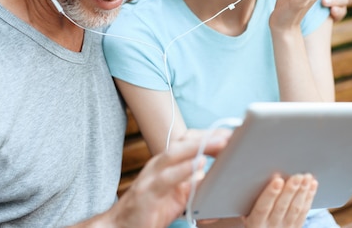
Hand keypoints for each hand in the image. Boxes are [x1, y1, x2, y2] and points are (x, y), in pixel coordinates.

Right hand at [97, 130, 230, 227]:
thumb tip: (214, 173)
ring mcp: (151, 177)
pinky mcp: (148, 194)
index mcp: (166, 163)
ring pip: (174, 154)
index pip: (188, 140)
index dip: (209, 135)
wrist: (121, 226)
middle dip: (207, 136)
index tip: (230, 133)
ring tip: (220, 143)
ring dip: (199, 146)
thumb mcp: (177, 193)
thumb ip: (193, 181)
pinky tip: (198, 165)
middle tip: (230, 135)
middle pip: (183, 142)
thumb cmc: (151, 209)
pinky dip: (183, 170)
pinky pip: (166, 178)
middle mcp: (158, 164)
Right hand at [242, 173, 317, 227]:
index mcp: (255, 223)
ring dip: (302, 192)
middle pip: (282, 207)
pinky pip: (304, 212)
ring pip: (295, 209)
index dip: (270, 194)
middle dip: (290, 190)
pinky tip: (311, 185)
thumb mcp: (247, 213)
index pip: (262, 208)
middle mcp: (271, 227)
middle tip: (297, 176)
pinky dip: (309, 197)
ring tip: (306, 177)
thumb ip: (252, 199)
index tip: (277, 180)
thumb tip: (260, 176)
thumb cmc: (255, 219)